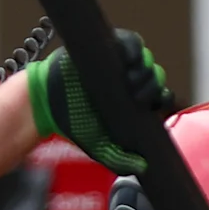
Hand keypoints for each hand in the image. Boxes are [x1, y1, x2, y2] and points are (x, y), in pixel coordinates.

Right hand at [22, 27, 166, 174]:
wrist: (47, 103)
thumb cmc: (73, 121)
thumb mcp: (99, 145)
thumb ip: (119, 159)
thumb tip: (143, 167)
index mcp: (133, 101)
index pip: (159, 96)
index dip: (161, 98)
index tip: (153, 106)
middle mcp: (129, 80)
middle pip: (155, 77)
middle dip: (152, 85)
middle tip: (139, 96)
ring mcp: (119, 62)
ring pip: (145, 59)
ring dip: (145, 68)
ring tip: (132, 80)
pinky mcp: (107, 47)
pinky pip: (129, 42)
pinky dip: (134, 48)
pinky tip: (130, 60)